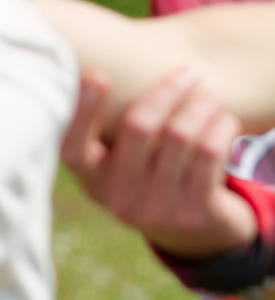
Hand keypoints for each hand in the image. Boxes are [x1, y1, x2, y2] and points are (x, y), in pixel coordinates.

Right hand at [62, 68, 256, 258]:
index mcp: (90, 179)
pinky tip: (225, 119)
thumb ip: (110, 127)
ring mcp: (155, 209)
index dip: (83, 110)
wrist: (192, 232)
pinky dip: (220, 128)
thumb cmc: (149, 175)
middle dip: (166, 91)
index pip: (74, 145)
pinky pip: (209, 155)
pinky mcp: (194, 212)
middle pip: (137, 128)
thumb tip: (101, 67)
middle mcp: (116, 197)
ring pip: (179, 137)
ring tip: (213, 93)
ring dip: (201, 106)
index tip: (99, 75)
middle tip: (188, 71)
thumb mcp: (120, 161)